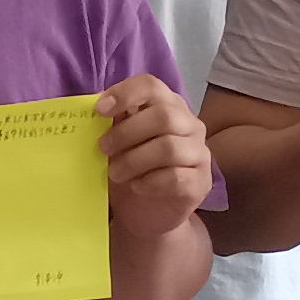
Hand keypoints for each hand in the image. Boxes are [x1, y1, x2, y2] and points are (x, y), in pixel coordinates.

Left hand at [97, 75, 211, 236]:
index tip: (99, 110)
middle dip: (126, 133)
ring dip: (134, 160)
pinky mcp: (201, 182)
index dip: (125, 94)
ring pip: (169, 148)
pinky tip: (137, 186)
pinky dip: (150, 182)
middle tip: (103, 148)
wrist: (146, 214)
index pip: (151, 85)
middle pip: (163, 116)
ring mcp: (200, 153)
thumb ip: (114, 124)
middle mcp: (190, 125)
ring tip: (115, 173)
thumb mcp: (118, 145)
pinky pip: (176, 177)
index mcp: (168, 106)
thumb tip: (97, 109)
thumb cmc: (131, 171)